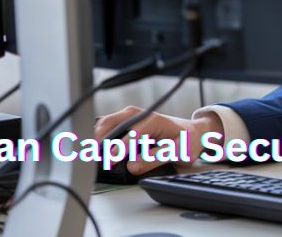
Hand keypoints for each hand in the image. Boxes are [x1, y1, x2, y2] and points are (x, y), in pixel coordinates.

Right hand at [94, 106, 223, 174]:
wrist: (192, 133)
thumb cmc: (187, 141)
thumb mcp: (177, 152)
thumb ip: (154, 159)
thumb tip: (132, 166)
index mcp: (151, 120)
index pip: (129, 135)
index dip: (118, 150)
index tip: (110, 162)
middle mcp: (138, 115)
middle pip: (109, 123)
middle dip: (98, 140)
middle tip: (91, 158)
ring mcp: (130, 117)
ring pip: (105, 124)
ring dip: (95, 138)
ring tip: (89, 155)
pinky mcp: (126, 122)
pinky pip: (107, 127)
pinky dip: (99, 137)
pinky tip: (96, 149)